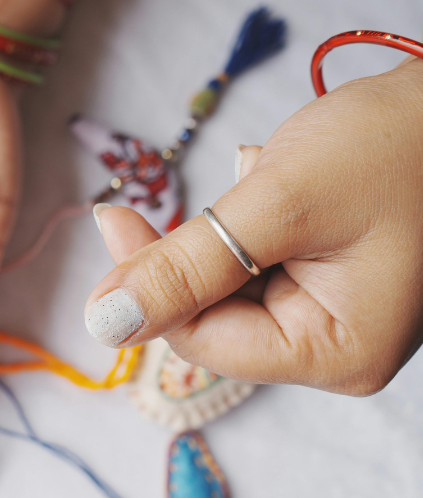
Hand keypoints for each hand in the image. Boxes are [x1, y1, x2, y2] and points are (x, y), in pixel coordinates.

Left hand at [86, 59, 422, 394]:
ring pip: (226, 283)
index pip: (201, 341)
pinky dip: (251, 218)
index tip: (114, 217)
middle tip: (240, 186)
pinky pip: (252, 260)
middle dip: (205, 246)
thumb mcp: (281, 203)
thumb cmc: (396, 144)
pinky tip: (291, 181)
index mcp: (337, 354)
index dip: (148, 287)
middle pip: (212, 315)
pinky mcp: (324, 281)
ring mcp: (331, 315)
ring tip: (284, 179)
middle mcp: (334, 348)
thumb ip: (186, 267)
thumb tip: (104, 323)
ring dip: (232, 225)